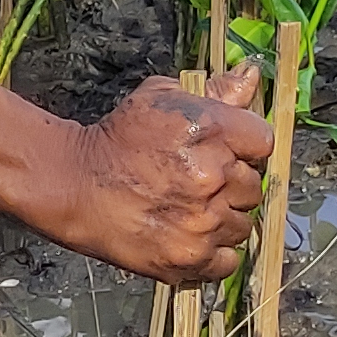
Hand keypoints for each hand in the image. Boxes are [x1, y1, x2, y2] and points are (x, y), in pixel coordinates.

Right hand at [33, 66, 274, 285]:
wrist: (73, 185)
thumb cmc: (116, 138)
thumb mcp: (160, 98)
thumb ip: (214, 91)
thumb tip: (251, 76)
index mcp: (211, 131)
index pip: (263, 143)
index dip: (245, 146)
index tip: (226, 151)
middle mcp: (214, 177)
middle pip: (254, 186)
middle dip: (232, 183)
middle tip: (200, 182)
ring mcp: (204, 222)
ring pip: (243, 224)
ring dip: (224, 218)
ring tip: (191, 209)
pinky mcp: (190, 257)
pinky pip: (229, 260)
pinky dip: (215, 252)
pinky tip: (192, 236)